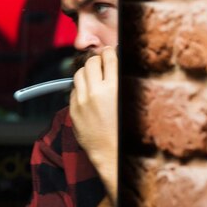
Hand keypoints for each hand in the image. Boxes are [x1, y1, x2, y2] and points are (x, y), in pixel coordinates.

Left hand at [70, 47, 117, 204]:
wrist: (112, 153)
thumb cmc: (128, 130)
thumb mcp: (133, 103)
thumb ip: (123, 83)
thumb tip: (119, 64)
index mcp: (115, 88)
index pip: (109, 58)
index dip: (110, 53)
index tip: (110, 52)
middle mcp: (96, 92)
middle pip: (91, 63)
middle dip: (96, 61)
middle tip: (102, 63)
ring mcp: (82, 101)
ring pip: (78, 74)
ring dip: (86, 72)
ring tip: (93, 77)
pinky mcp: (73, 109)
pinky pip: (73, 90)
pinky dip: (80, 88)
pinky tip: (88, 93)